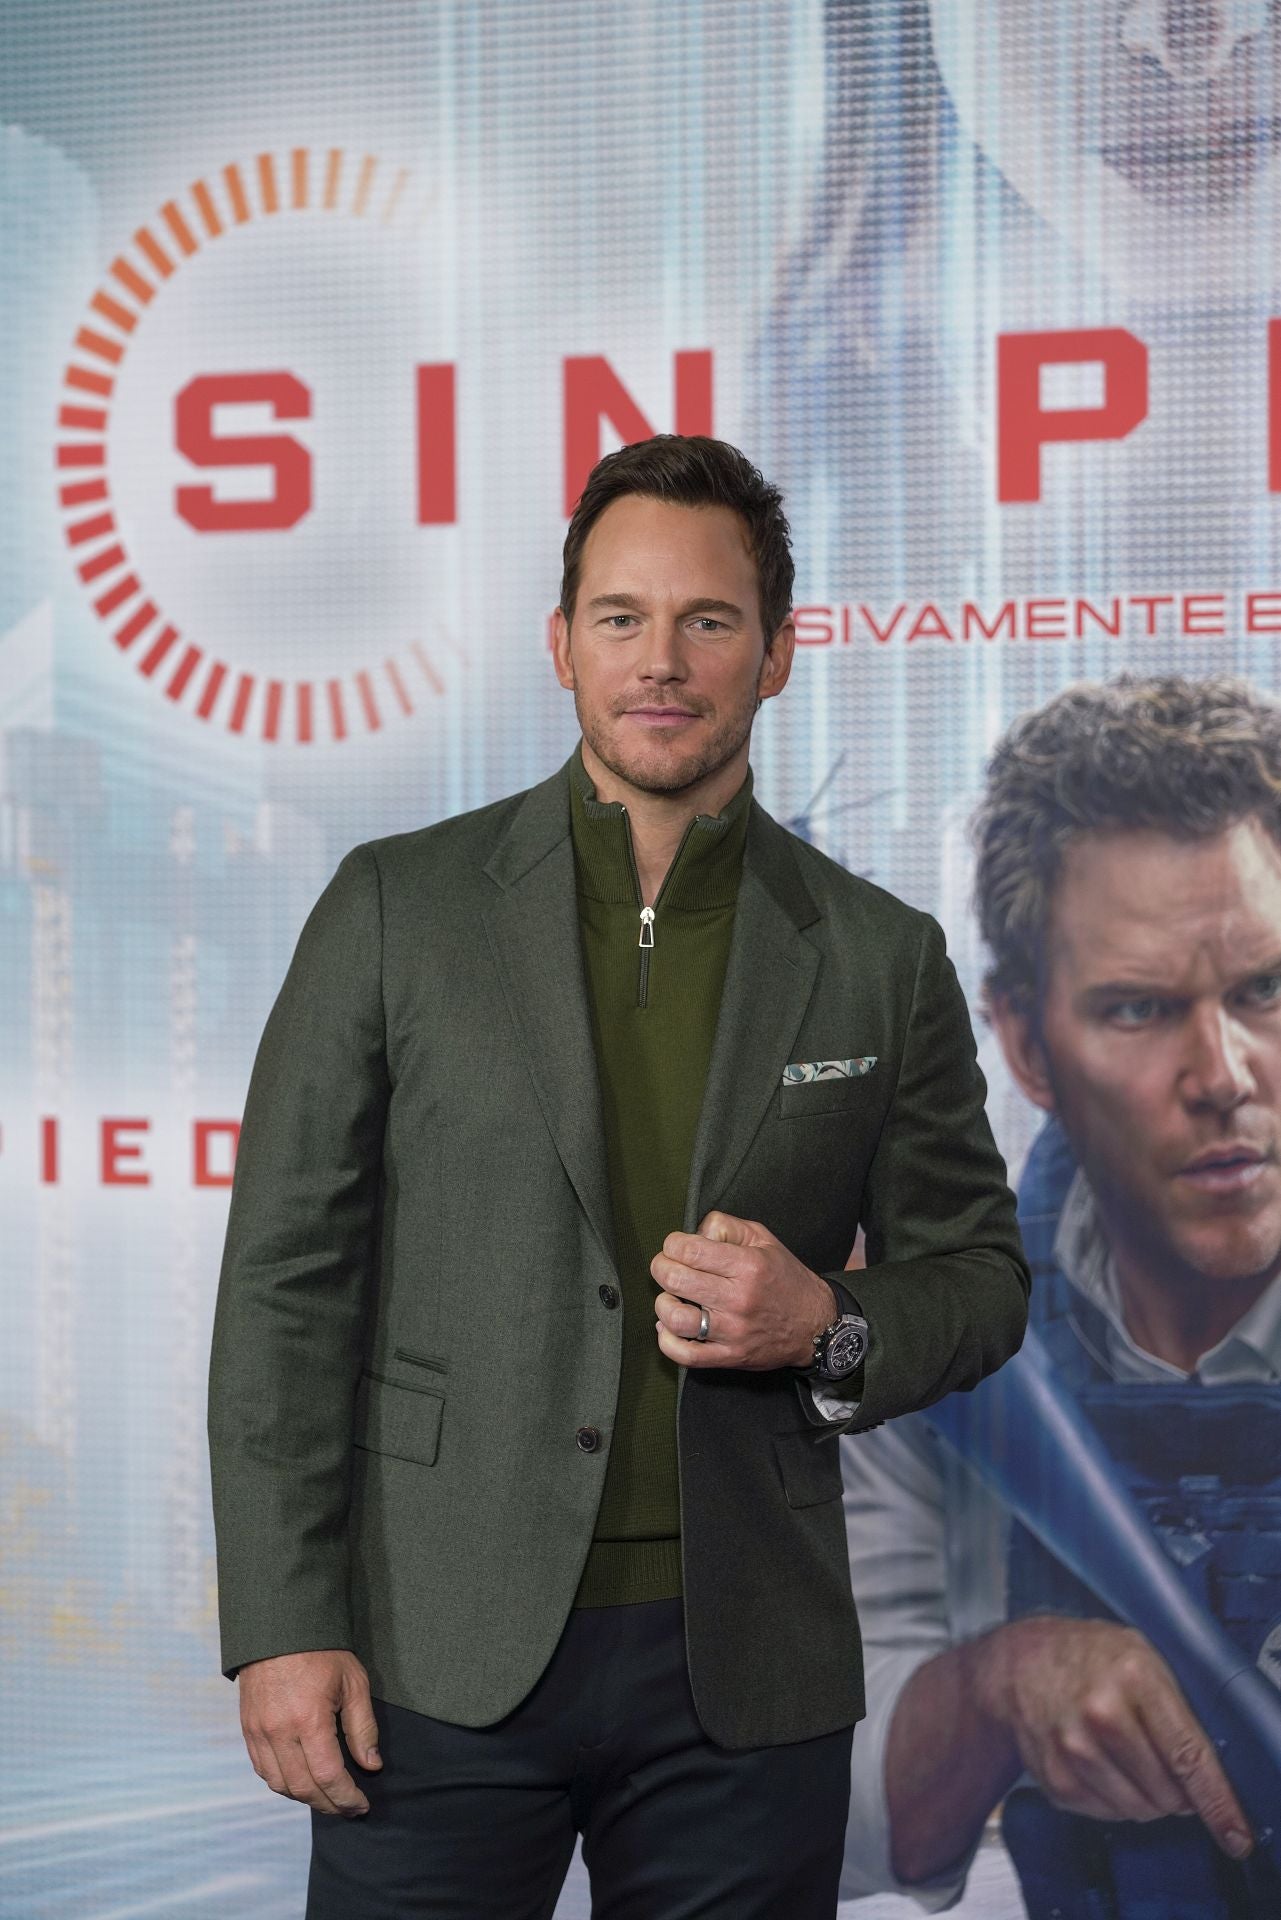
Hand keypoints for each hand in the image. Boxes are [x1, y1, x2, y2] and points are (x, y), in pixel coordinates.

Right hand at [239, 1648, 381, 1817]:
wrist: (278, 1627)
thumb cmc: (321, 1651)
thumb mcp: (353, 1682)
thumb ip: (362, 1727)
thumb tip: (370, 1765)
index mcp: (309, 1720)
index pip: (328, 1777)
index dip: (346, 1797)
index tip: (362, 1806)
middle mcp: (279, 1732)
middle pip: (303, 1788)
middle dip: (329, 1805)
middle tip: (348, 1808)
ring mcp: (259, 1732)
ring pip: (280, 1785)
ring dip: (305, 1798)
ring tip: (327, 1799)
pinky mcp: (248, 1729)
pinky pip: (263, 1770)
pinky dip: (282, 1784)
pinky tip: (300, 1782)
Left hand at [651, 1210, 836, 1369]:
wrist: (815, 1325)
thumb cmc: (786, 1279)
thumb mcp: (764, 1240)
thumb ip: (727, 1227)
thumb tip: (694, 1233)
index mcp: (747, 1266)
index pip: (689, 1249)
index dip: (673, 1244)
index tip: (676, 1246)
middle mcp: (738, 1298)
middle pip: (675, 1279)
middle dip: (661, 1267)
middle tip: (667, 1267)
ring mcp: (732, 1331)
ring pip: (675, 1318)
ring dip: (663, 1303)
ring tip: (671, 1296)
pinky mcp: (729, 1357)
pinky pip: (685, 1355)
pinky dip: (667, 1340)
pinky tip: (668, 1326)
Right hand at [974, 1617, 1252, 1857]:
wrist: (1019, 1662)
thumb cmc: (1089, 1656)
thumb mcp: (1142, 1656)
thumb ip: (1177, 1707)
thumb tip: (1208, 1773)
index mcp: (1134, 1676)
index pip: (1188, 1755)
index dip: (1216, 1801)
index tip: (1233, 1832)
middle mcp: (1101, 1713)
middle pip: (1165, 1793)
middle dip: (1176, 1794)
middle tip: (1165, 1769)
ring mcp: (1073, 1748)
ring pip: (1137, 1810)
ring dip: (1146, 1799)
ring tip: (1130, 1764)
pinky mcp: (1054, 1777)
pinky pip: (1106, 1814)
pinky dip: (1114, 1800)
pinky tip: (1102, 1767)